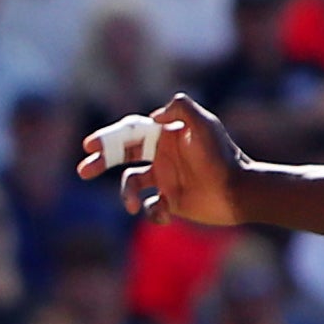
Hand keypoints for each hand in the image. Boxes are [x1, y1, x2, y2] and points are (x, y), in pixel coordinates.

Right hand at [78, 93, 249, 227]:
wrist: (239, 192)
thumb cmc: (222, 157)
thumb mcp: (203, 124)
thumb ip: (180, 108)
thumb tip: (152, 117)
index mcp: (166, 134)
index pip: (130, 133)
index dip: (109, 138)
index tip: (90, 146)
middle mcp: (162, 155)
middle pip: (122, 155)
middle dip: (101, 161)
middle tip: (84, 171)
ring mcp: (165, 178)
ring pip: (131, 184)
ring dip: (126, 195)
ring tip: (132, 206)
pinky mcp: (170, 201)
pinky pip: (149, 207)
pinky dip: (151, 212)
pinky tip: (165, 215)